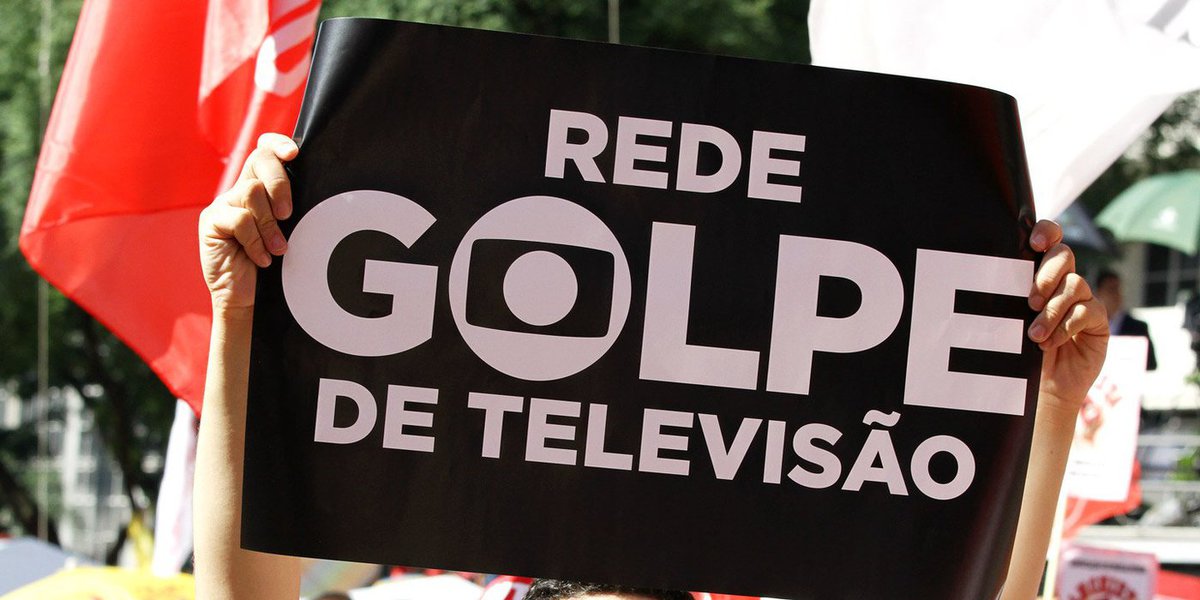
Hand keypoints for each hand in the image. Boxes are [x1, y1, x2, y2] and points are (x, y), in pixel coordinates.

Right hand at [199, 133, 297, 314]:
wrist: (247, 300)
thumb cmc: (276, 267)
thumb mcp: (291, 232)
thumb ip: (293, 210)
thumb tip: (319, 189)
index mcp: (262, 188)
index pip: (265, 151)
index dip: (277, 144)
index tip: (293, 153)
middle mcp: (241, 191)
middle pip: (259, 161)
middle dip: (280, 184)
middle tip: (289, 214)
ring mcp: (223, 205)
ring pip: (252, 192)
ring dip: (269, 224)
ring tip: (278, 249)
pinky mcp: (211, 222)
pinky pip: (238, 219)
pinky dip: (255, 241)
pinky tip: (261, 259)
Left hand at [1026, 220, 1108, 412]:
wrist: (1040, 387)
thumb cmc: (1019, 351)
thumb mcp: (1009, 320)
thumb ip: (1009, 297)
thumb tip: (991, 280)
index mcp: (1041, 274)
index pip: (1050, 239)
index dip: (1047, 233)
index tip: (1034, 243)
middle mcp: (1064, 282)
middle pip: (1065, 255)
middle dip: (1047, 274)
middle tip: (1030, 300)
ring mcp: (1084, 300)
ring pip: (1074, 286)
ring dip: (1052, 310)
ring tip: (1034, 334)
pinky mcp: (1098, 321)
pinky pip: (1087, 312)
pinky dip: (1066, 327)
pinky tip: (1049, 343)